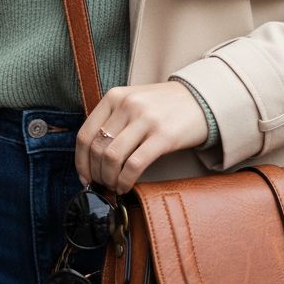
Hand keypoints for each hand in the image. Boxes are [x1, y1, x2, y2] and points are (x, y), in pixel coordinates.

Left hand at [74, 81, 207, 193]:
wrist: (202, 99)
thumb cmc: (164, 106)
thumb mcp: (133, 101)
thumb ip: (113, 121)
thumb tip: (92, 158)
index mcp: (115, 96)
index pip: (85, 134)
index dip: (80, 162)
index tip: (85, 177)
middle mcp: (127, 105)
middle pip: (97, 149)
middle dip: (96, 174)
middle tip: (102, 185)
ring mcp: (146, 119)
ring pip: (112, 158)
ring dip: (109, 179)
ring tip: (114, 186)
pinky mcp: (164, 136)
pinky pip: (134, 165)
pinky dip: (125, 181)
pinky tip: (126, 186)